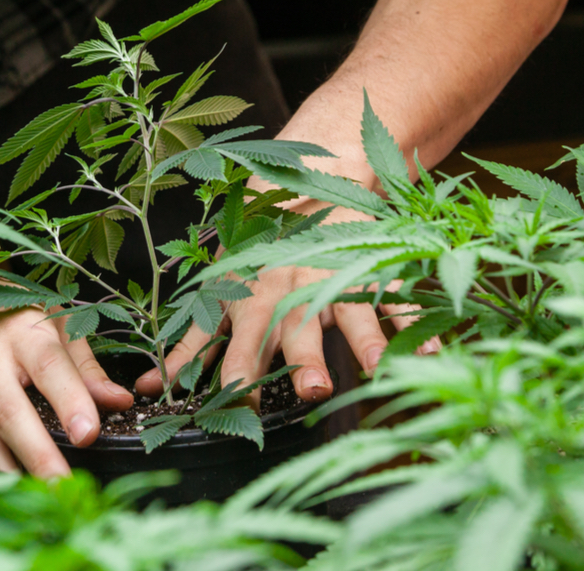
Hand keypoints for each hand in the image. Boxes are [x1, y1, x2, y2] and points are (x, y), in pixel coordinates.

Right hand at [0, 264, 132, 479]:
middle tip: (64, 490)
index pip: (49, 366)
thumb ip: (83, 365)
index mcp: (21, 331)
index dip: (70, 400)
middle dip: (39, 457)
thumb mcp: (47, 319)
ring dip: (5, 477)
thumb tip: (120, 402)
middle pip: (11, 414)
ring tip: (33, 505)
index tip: (89, 434)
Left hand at [135, 208, 439, 409]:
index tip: (234, 404)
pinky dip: (416, 320)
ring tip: (381, 368)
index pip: (240, 341)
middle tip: (311, 389)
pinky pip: (396, 294)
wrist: (305, 179)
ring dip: (365, 339)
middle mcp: (291, 288)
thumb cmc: (254, 251)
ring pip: (350, 307)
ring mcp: (333, 275)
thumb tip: (147, 389)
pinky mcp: (368, 264)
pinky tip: (436, 347)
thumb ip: (191, 343)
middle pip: (297, 324)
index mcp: (252, 298)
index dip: (235, 372)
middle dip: (302, 356)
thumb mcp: (219, 292)